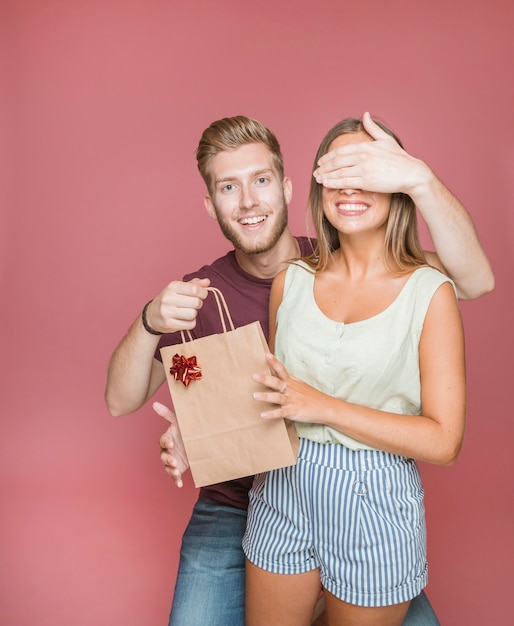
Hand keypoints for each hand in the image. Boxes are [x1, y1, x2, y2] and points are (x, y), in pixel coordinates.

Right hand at [144, 278, 210, 334]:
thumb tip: (207, 281)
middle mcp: (168, 298)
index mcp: (172, 287)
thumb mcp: (179, 288)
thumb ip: (194, 284)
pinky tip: (184, 319)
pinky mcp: (169, 324)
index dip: (203, 293)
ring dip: (194, 314)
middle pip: (196, 302)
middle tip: (192, 304)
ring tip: (187, 312)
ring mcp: (167, 312)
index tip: (201, 295)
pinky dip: (190, 323)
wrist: (152, 315)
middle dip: (198, 304)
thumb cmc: (170, 299)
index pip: (195, 289)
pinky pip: (190, 324)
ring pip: (193, 314)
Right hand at [153, 401, 188, 487]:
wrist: (197, 441)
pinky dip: (176, 480)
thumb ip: (167, 414)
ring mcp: (172, 460)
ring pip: (168, 467)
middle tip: (174, 461)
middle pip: (163, 456)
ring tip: (177, 472)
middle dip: (168, 459)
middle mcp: (167, 451)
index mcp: (168, 439)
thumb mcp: (179, 422)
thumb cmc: (185, 429)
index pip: (163, 441)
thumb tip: (155, 404)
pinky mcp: (178, 469)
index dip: (166, 442)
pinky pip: (175, 476)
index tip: (171, 443)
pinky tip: (180, 484)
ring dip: (171, 470)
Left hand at [252, 354, 328, 423]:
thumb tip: (278, 375)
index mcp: (291, 382)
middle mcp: (290, 390)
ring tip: (254, 395)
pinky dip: (272, 414)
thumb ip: (289, 381)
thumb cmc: (312, 396)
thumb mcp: (300, 385)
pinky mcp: (293, 411)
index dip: (275, 363)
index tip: (267, 355)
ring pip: (277, 397)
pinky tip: (263, 415)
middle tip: (253, 376)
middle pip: (276, 382)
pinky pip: (281, 413)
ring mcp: (291, 401)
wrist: (325, 407)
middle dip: (265, 379)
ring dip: (266, 396)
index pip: (282, 370)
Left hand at [313, 111, 430, 195]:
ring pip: (339, 172)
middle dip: (324, 167)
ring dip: (326, 175)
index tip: (321, 162)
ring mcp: (364, 169)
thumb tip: (365, 115)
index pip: (341, 151)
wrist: (411, 173)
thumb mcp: (386, 140)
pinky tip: (326, 184)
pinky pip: (345, 182)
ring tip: (318, 178)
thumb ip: (373, 128)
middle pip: (337, 161)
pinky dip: (333, 183)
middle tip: (316, 171)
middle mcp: (363, 156)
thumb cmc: (400, 158)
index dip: (329, 157)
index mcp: (366, 146)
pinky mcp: (367, 181)